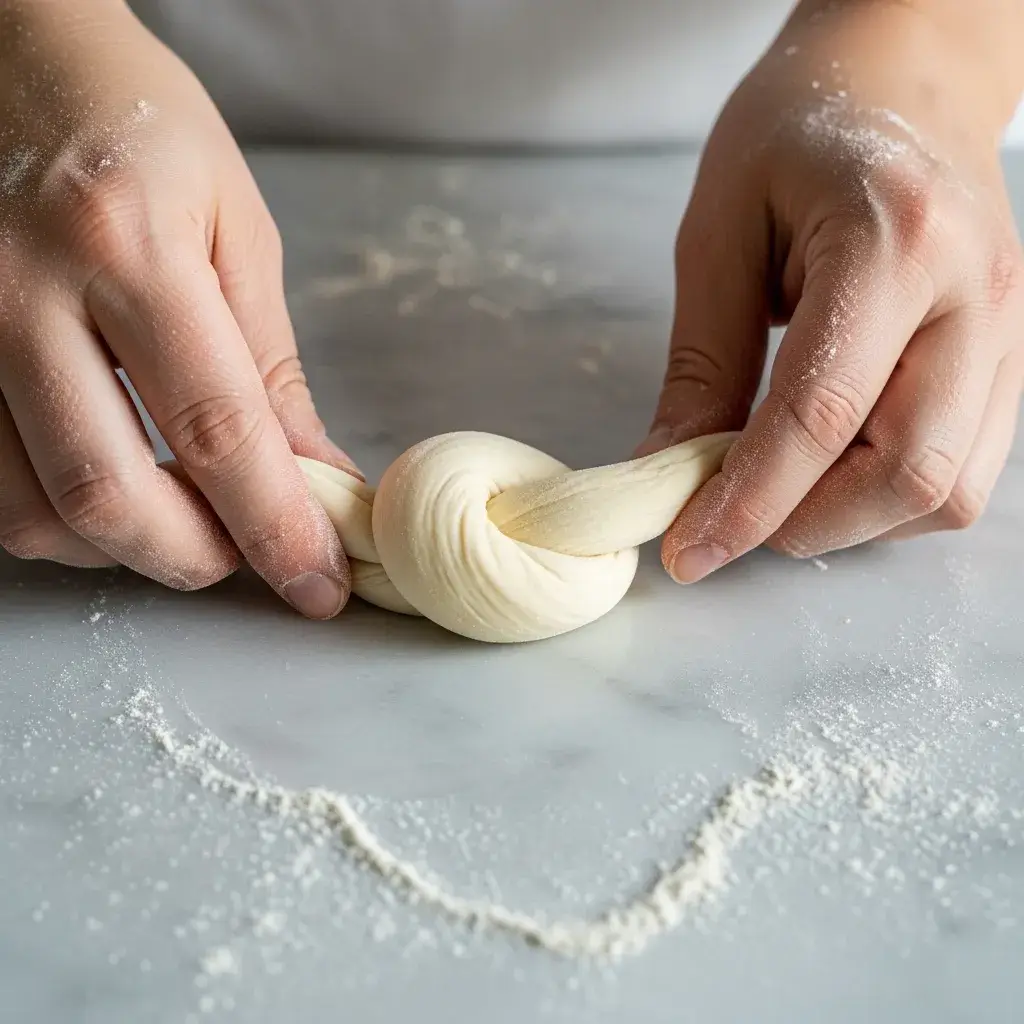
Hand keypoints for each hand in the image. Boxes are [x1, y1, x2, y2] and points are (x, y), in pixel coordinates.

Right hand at [0, 0, 357, 616]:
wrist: (12, 50)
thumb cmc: (141, 125)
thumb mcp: (236, 229)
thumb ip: (270, 368)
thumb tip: (313, 476)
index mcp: (127, 244)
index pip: (218, 430)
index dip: (276, 528)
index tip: (318, 583)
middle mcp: (20, 290)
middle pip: (108, 494)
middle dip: (194, 558)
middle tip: (246, 556)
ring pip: (29, 510)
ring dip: (123, 548)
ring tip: (186, 520)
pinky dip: (60, 516)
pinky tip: (114, 485)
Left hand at [639, 0, 1023, 581]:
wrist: (904, 81)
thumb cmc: (798, 132)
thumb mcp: (719, 232)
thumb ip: (702, 363)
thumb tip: (670, 472)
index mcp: (894, 241)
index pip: (819, 413)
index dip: (746, 501)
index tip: (688, 551)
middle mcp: (975, 293)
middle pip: (906, 471)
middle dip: (805, 524)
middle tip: (728, 517)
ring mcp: (1012, 329)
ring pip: (947, 491)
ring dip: (850, 520)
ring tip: (778, 487)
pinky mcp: (1014, 357)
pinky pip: (966, 471)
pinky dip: (888, 497)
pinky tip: (832, 467)